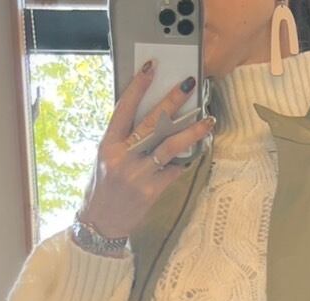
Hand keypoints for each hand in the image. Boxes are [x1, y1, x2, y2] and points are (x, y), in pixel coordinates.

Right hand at [78, 64, 215, 239]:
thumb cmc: (103, 187)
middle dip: (172, 101)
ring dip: (192, 131)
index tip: (151, 67)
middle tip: (188, 85)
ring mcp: (138, 175)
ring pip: (170, 146)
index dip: (138, 86)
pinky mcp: (151, 191)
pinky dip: (185, 159)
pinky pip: (174, 170)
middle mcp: (123, 158)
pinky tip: (197, 149)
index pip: (124, 108)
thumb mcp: (105, 157)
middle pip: (152, 123)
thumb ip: (123, 138)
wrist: (101, 224)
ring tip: (208, 120)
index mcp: (108, 145)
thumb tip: (148, 115)